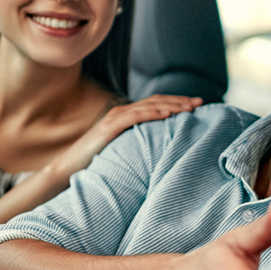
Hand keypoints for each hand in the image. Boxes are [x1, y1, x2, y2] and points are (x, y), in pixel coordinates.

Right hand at [46, 95, 201, 175]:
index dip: (177, 103)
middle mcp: (121, 113)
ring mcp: (115, 118)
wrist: (69, 168)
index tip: (197, 106)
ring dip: (172, 105)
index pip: (156, 104)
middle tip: (201, 103)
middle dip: (180, 101)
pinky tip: (168, 115)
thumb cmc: (96, 163)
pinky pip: (135, 116)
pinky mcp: (109, 127)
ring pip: (149, 106)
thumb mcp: (124, 152)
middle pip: (157, 101)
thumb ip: (139, 146)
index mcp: (126, 117)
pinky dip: (153, 113)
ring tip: (190, 108)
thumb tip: (160, 152)